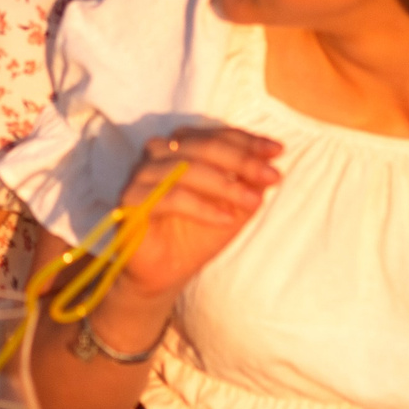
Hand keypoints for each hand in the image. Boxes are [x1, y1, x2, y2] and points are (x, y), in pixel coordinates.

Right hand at [110, 124, 282, 301]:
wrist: (167, 274)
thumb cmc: (197, 235)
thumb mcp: (233, 207)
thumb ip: (247, 184)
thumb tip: (270, 161)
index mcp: (180, 148)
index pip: (214, 134)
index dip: (247, 141)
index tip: (277, 151)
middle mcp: (157, 155)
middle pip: (201, 146)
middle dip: (242, 160)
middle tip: (273, 176)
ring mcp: (140, 177)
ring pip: (185, 168)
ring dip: (225, 184)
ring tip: (254, 201)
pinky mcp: (130, 203)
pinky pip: (170, 197)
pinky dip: (202, 207)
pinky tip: (226, 218)